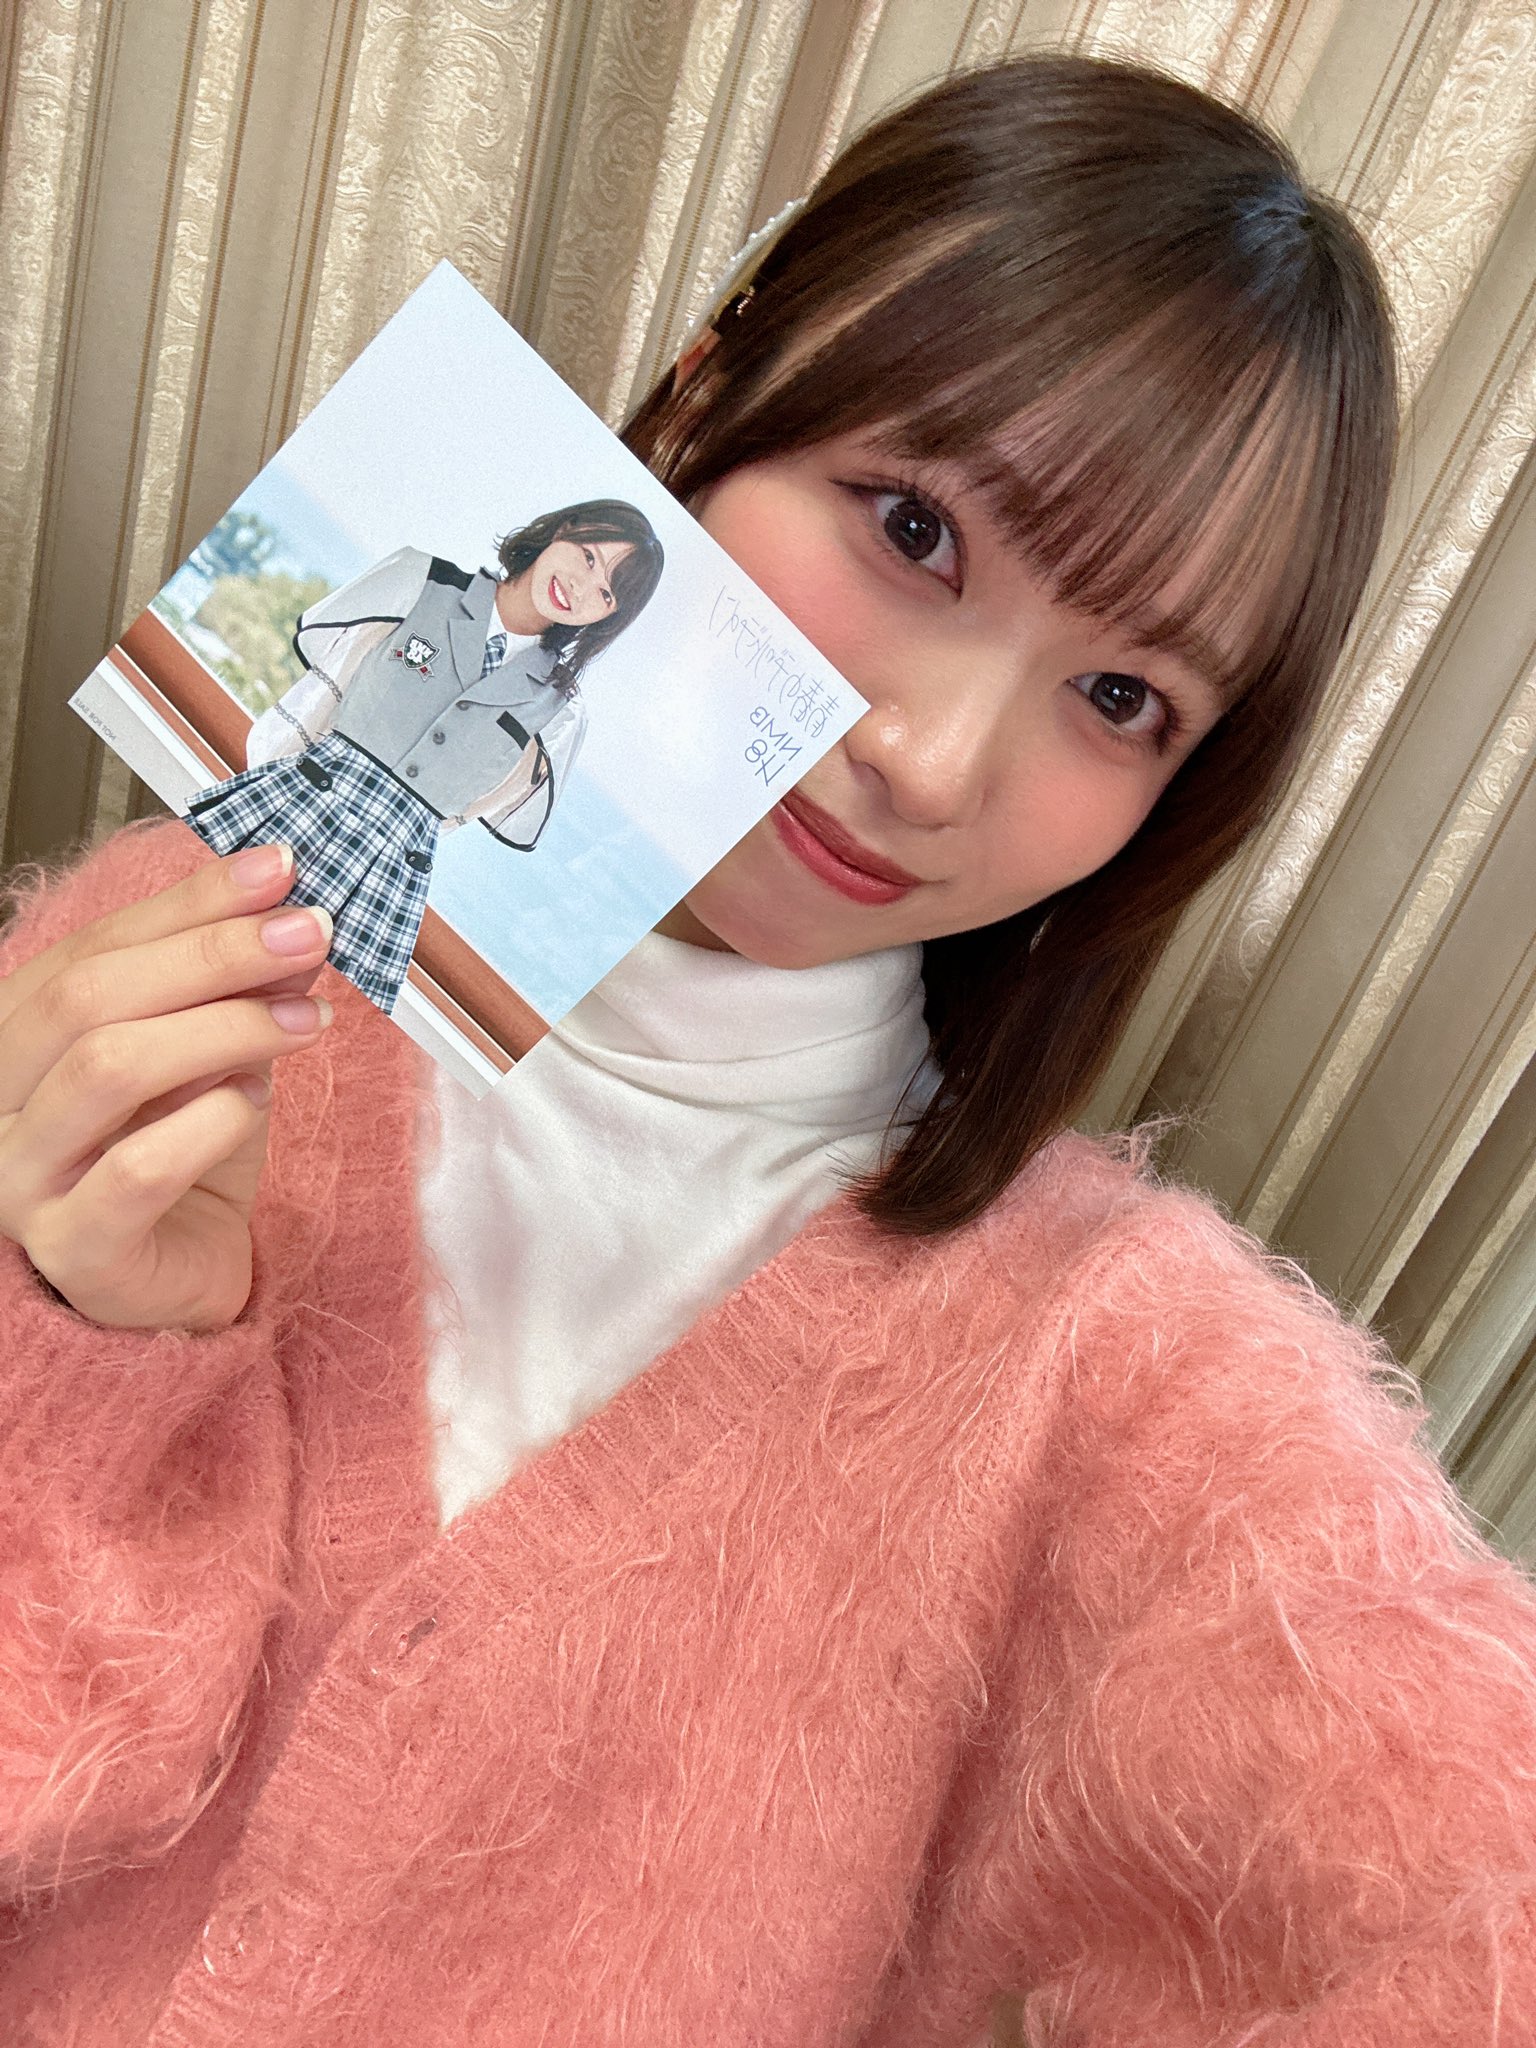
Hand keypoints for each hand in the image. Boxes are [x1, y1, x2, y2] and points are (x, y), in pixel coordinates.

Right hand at [0, 844, 334, 1331]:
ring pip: (108, 1068)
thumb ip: (235, 992)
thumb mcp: (210, 1056)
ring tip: (306, 1019)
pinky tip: (254, 1102)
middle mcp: (2, 1097)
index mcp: (19, 1033)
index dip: (190, 901)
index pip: (96, 945)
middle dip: (212, 953)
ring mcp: (22, 1175)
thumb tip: (291, 920)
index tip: (280, 868)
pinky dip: (210, 1123)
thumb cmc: (178, 1157)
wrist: (173, 1280)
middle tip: (308, 933)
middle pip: (90, 996)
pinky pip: (138, 1168)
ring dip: (224, 1027)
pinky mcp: (71, 1245)